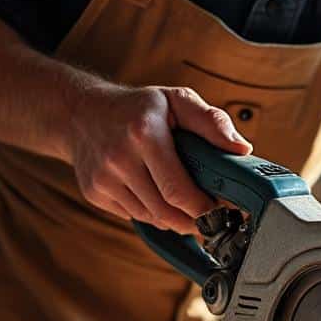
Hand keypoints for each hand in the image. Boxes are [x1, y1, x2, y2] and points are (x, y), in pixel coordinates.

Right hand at [67, 85, 251, 232]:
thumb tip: (241, 149)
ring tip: (185, 204)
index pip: (179, 191)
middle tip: (211, 217)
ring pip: (151, 218)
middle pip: (166, 212)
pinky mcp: (95, 193)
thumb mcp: (176, 100)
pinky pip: (133, 216)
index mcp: (144, 134)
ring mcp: (103, 179)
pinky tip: (157, 196)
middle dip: (194, 221)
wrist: (79, 112)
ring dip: (174, 218)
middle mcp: (119, 158)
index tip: (221, 209)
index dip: (204, 209)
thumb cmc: (136, 107)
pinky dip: (152, 213)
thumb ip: (211, 121)